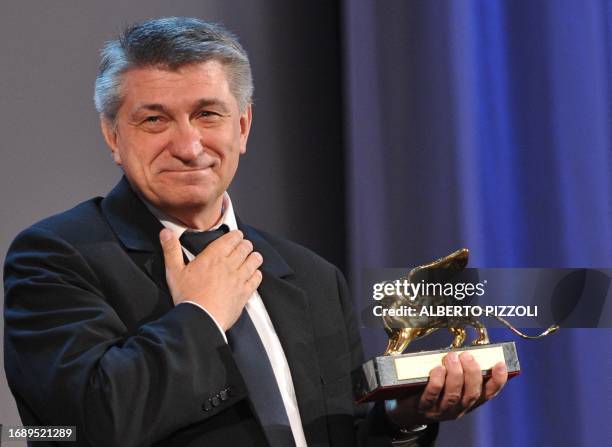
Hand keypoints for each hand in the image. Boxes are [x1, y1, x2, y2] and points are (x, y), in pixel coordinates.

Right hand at [159, 228, 262, 329]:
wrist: (200, 319)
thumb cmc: (187, 297)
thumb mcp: (174, 271)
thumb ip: (171, 250)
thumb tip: (166, 233)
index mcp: (213, 256)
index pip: (231, 238)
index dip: (236, 235)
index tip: (236, 236)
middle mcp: (229, 264)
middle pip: (244, 248)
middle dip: (245, 245)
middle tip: (244, 245)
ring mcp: (238, 278)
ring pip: (253, 261)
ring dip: (254, 257)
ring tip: (253, 256)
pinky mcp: (244, 293)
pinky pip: (256, 279)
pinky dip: (257, 274)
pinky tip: (255, 275)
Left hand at [385, 352, 507, 425]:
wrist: (406, 410)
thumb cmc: (432, 389)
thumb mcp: (449, 383)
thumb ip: (460, 371)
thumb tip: (467, 351)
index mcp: (468, 402)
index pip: (488, 393)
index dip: (497, 380)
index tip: (500, 364)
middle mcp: (458, 409)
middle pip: (471, 394)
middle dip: (472, 373)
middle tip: (467, 356)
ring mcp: (440, 410)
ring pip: (453, 395)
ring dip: (455, 374)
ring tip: (451, 357)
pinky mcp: (423, 408)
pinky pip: (431, 395)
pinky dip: (437, 382)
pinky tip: (437, 369)